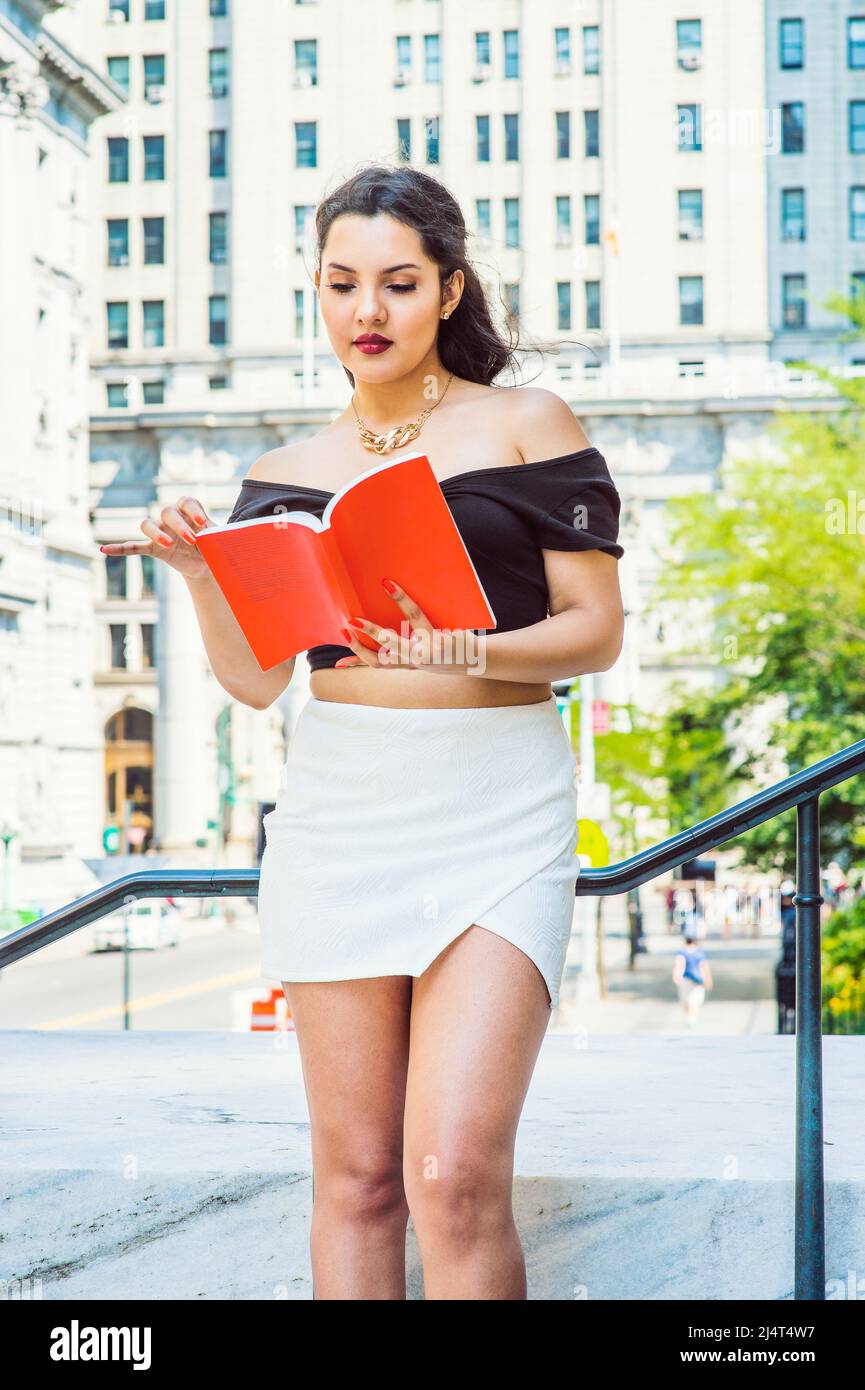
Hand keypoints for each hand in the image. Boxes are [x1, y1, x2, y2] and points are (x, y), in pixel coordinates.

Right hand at [98, 496, 215, 581]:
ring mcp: (161, 532)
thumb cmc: (215, 546)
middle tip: (193, 539)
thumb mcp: (221, 540)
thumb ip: (222, 536)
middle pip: (166, 511)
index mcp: (190, 512)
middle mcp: (172, 518)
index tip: (202, 523)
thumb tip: (237, 539)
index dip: (193, 510)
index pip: (186, 502)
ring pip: (148, 524)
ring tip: (167, 544)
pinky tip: (104, 550)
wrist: (208, 565)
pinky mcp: (153, 548)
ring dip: (156, 532)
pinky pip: (133, 547)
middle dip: (178, 524)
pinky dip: (119, 549)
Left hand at [334, 578, 483, 674]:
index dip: (401, 599)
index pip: (415, 616)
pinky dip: (357, 663)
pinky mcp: (400, 665)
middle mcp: (418, 656)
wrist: (468, 662)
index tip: (386, 583)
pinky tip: (341, 662)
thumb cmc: (462, 642)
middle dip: (371, 633)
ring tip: (345, 634)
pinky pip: (376, 664)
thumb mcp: (459, 634)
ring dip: (359, 649)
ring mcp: (407, 663)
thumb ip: (445, 633)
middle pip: (391, 644)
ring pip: (379, 660)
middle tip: (352, 620)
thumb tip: (429, 628)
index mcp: (434, 643)